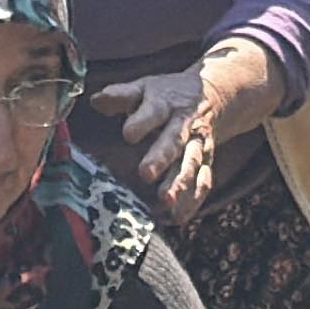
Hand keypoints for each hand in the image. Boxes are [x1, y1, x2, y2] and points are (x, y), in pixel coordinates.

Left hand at [91, 39, 283, 224]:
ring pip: (191, 164)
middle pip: (174, 141)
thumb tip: (96, 100)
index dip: (142, 122)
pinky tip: (178, 218)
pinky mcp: (205, 162)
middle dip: (161, 157)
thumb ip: (120, 96)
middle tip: (145, 174)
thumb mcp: (144, 89)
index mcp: (166, 104)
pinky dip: (193, 200)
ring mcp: (197, 145)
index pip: (154, 111)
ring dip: (179, 183)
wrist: (213, 95)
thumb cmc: (166, 96)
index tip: (129, 134)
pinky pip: (203, 181)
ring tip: (166, 202)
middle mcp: (184, 126)